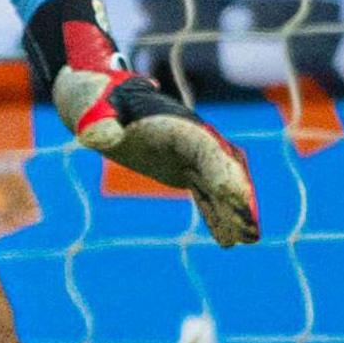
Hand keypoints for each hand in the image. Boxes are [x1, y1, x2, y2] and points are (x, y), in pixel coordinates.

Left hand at [25, 0, 258, 245]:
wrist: (103, 100)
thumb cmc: (97, 101)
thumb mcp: (92, 107)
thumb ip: (99, 122)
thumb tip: (100, 139)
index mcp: (173, 123)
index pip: (204, 147)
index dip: (220, 170)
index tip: (234, 195)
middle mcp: (191, 138)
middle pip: (223, 168)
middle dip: (239, 196)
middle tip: (250, 229)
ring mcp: (191, 155)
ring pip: (220, 184)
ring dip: (235, 212)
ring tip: (248, 240)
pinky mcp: (185, 169)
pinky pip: (207, 193)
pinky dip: (218, 215)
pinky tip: (229, 241)